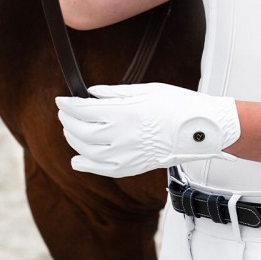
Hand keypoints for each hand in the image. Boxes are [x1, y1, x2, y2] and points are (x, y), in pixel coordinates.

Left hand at [55, 83, 240, 177]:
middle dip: (68, 121)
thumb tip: (92, 93)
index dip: (68, 105)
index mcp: (124, 112)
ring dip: (73, 140)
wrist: (199, 129)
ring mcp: (125, 154)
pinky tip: (77, 160)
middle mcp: (121, 135)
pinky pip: (102, 169)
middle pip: (81, 130)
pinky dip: (86, 165)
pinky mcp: (132, 167)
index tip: (60, 100)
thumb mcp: (147, 89)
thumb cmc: (178, 105)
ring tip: (70, 130)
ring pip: (87, 151)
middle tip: (64, 112)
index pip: (84, 110)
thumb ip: (116, 93)